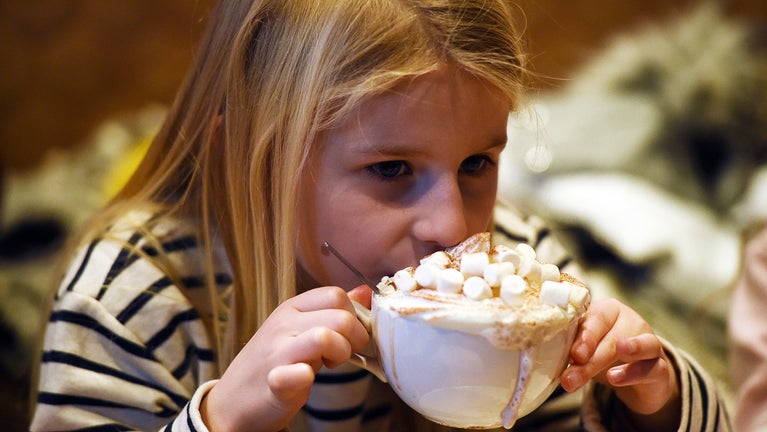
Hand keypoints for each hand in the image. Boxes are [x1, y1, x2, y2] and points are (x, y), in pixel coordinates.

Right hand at [201, 286, 369, 431]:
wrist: (232, 401)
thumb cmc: (275, 363)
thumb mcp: (302, 329)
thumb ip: (332, 311)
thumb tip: (365, 292)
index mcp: (292, 308)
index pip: (336, 294)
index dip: (355, 316)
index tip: (349, 336)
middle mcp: (283, 324)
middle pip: (340, 316)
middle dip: (355, 338)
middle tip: (343, 355)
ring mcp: (276, 352)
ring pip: (325, 337)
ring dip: (340, 355)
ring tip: (329, 365)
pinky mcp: (274, 382)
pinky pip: (296, 373)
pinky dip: (306, 377)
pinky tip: (306, 378)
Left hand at [560, 298, 679, 430]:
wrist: (640, 377)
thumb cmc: (605, 355)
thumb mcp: (587, 350)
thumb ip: (573, 350)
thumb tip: (547, 361)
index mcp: (608, 311)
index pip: (595, 319)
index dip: (584, 336)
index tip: (572, 355)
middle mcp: (631, 321)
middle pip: (610, 337)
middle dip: (589, 359)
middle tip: (570, 377)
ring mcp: (649, 341)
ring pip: (634, 347)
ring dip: (615, 360)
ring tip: (605, 372)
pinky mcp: (661, 366)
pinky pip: (650, 368)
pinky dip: (632, 373)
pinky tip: (616, 379)